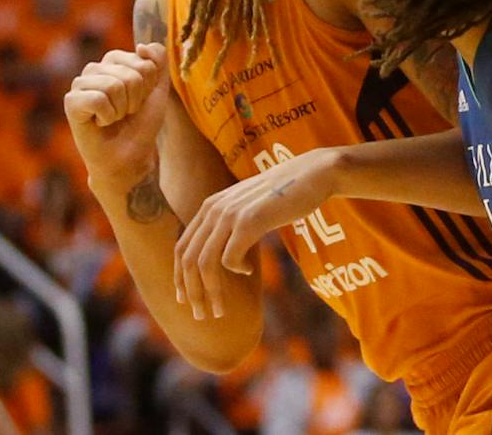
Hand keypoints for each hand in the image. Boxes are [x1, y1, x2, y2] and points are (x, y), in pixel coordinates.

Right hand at [63, 43, 169, 191]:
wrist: (128, 158)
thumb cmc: (140, 124)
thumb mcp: (158, 90)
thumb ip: (158, 61)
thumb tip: (141, 46)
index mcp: (115, 60)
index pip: (143, 62)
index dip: (148, 88)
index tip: (139, 101)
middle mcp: (95, 68)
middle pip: (130, 76)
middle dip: (135, 101)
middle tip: (125, 113)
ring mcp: (81, 83)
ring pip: (113, 86)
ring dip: (121, 110)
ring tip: (113, 118)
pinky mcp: (71, 101)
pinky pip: (97, 99)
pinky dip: (107, 116)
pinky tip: (100, 123)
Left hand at [174, 147, 340, 321]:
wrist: (311, 175)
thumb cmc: (283, 195)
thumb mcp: (248, 207)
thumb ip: (231, 225)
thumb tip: (222, 258)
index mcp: (210, 206)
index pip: (182, 247)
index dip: (180, 277)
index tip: (185, 300)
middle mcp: (214, 208)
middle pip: (188, 259)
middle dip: (192, 292)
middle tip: (202, 316)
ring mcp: (230, 214)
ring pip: (205, 264)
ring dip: (210, 292)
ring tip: (219, 311)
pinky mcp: (249, 221)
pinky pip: (231, 259)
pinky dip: (237, 271)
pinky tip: (249, 271)